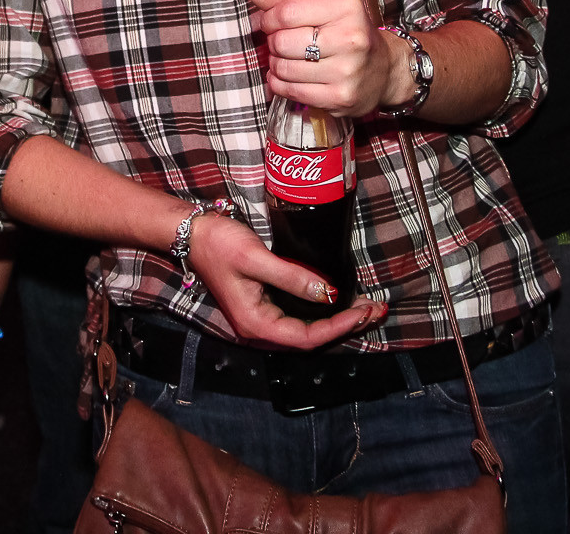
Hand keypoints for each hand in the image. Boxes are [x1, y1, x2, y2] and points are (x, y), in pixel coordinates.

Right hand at [187, 213, 383, 349]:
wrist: (192, 232)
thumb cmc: (220, 244)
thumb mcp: (256, 259)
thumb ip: (292, 277)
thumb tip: (328, 293)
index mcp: (256, 324)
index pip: (307, 337)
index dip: (338, 327)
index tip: (363, 311)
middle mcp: (260, 328)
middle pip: (310, 338)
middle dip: (345, 325)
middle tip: (376, 309)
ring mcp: (261, 317)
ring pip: (307, 329)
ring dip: (338, 319)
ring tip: (367, 307)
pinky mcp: (264, 304)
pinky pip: (299, 316)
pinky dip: (323, 311)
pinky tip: (339, 301)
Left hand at [248, 0, 403, 115]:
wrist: (384, 70)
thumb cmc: (349, 32)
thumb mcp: (326, 4)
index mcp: (346, 8)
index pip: (287, 13)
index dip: (269, 18)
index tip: (269, 21)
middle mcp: (350, 39)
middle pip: (282, 41)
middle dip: (273, 42)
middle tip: (281, 42)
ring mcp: (345, 72)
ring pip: (283, 68)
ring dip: (276, 64)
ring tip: (287, 59)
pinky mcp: (339, 98)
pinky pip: (290, 91)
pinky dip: (280, 84)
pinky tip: (289, 77)